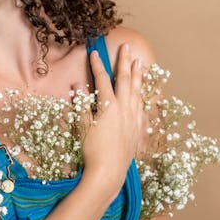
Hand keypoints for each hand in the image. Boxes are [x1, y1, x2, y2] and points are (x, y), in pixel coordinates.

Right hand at [81, 44, 143, 196]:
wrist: (108, 172)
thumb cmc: (92, 150)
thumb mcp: (82, 126)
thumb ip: (81, 104)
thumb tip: (77, 85)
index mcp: (109, 106)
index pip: (103, 80)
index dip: (97, 66)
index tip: (94, 53)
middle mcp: (125, 109)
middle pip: (125, 80)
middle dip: (125, 62)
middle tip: (127, 47)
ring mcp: (134, 119)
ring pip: (137, 91)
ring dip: (138, 75)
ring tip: (140, 62)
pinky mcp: (138, 129)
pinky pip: (142, 107)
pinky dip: (142, 96)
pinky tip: (142, 93)